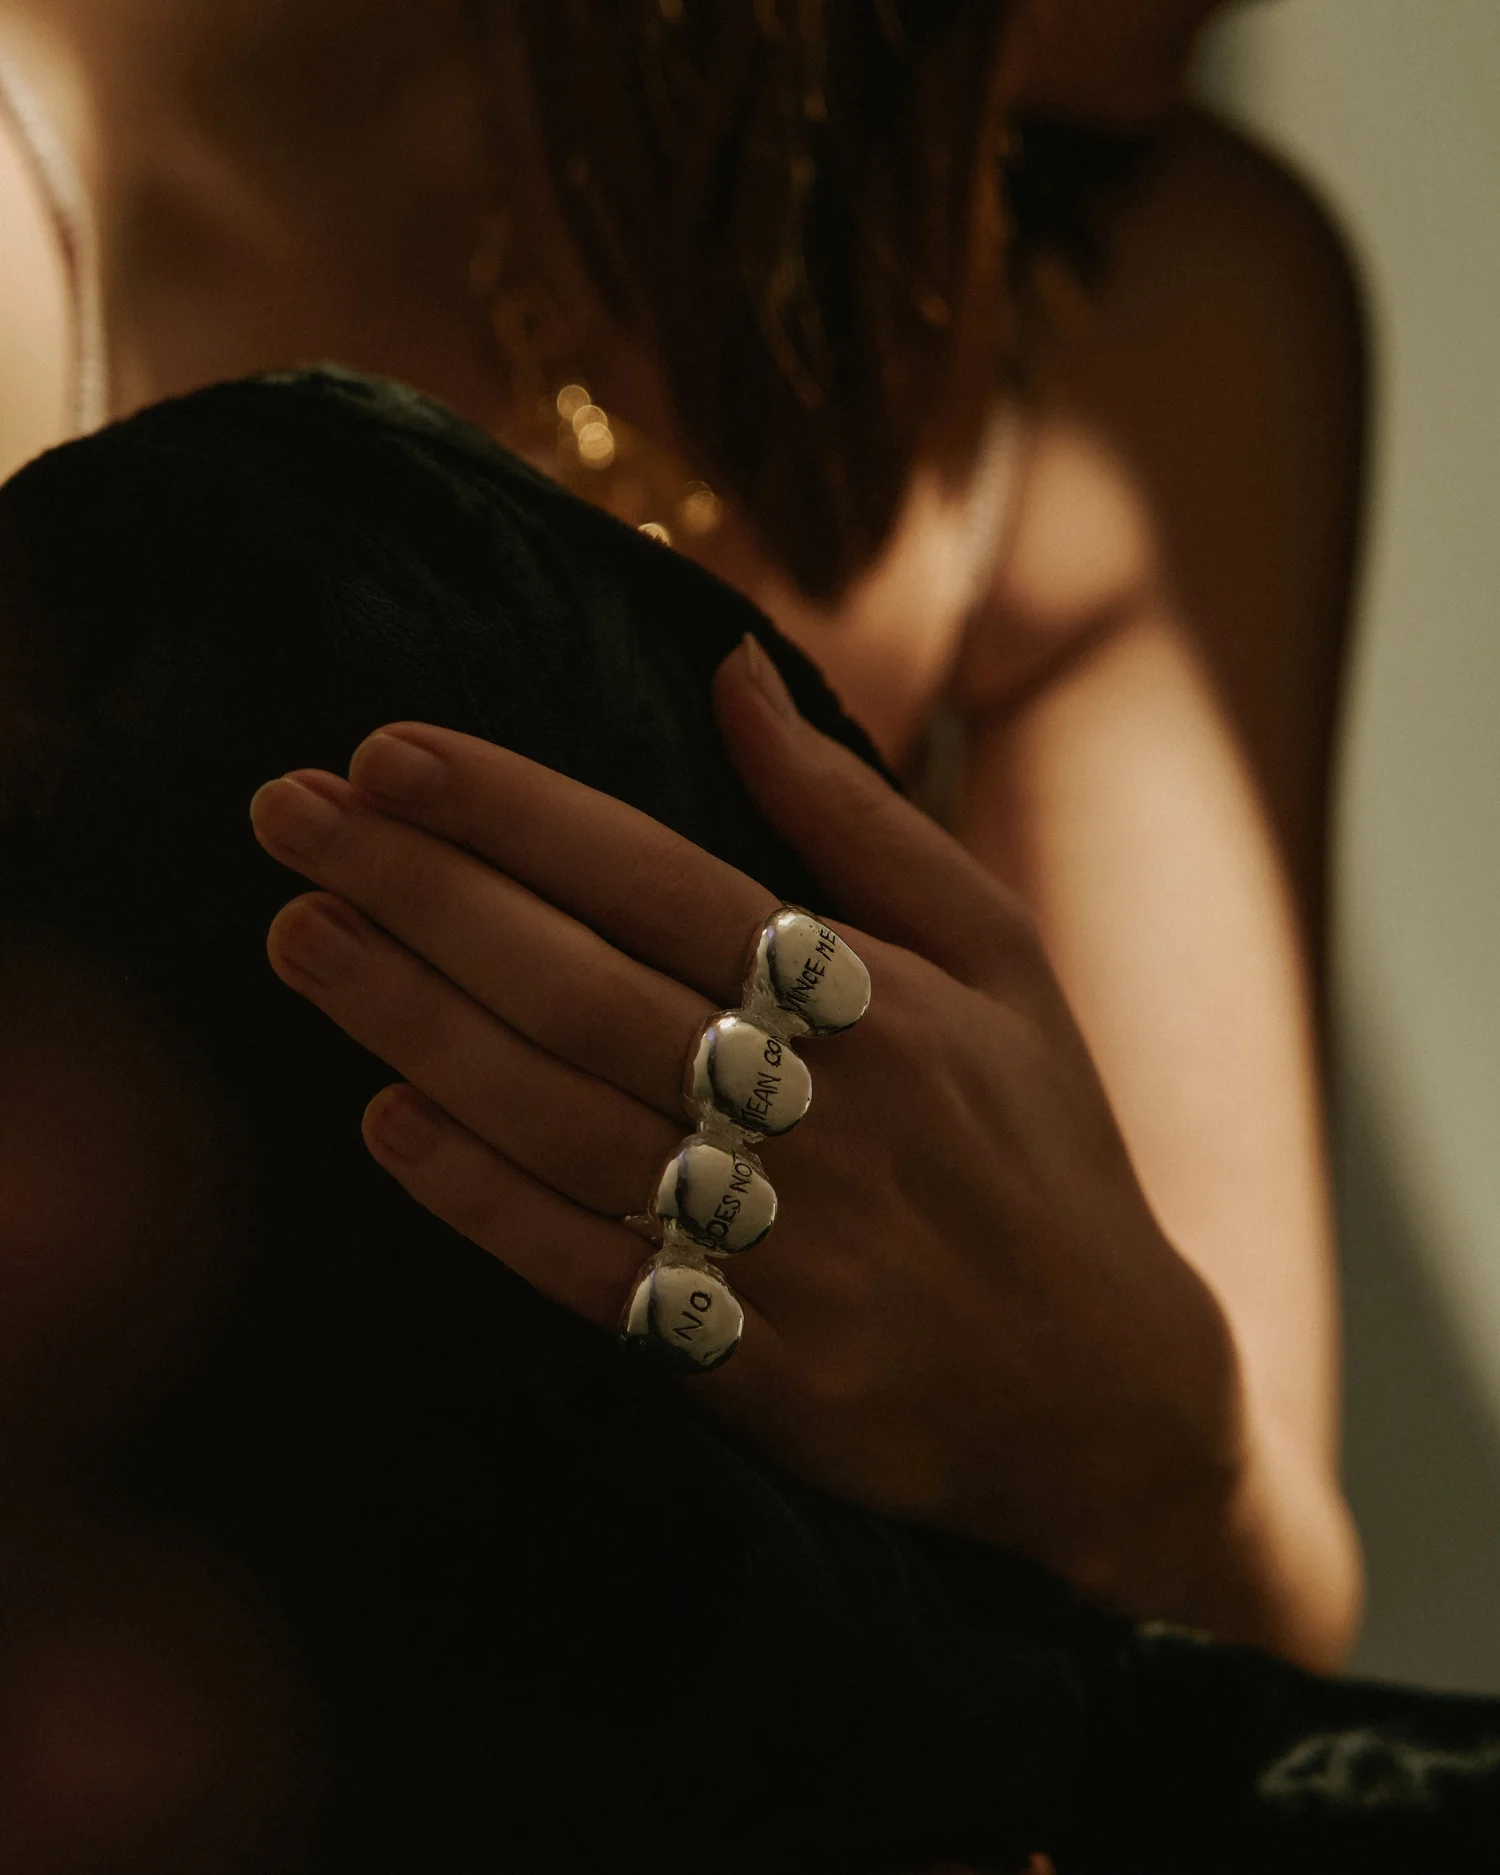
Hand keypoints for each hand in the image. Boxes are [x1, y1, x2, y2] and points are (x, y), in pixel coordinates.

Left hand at [249, 638, 1251, 1631]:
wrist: (1100, 1388)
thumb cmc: (1043, 1144)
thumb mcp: (1001, 956)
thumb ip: (861, 817)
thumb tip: (734, 673)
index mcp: (877, 998)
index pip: (656, 877)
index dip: (512, 811)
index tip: (385, 752)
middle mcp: (816, 1111)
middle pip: (575, 982)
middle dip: (417, 890)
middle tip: (284, 816)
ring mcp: (772, 1242)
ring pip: (554, 1114)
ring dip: (411, 1023)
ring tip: (299, 936)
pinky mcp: (739, 1355)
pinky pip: (581, 1265)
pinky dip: (477, 1195)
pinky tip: (384, 1122)